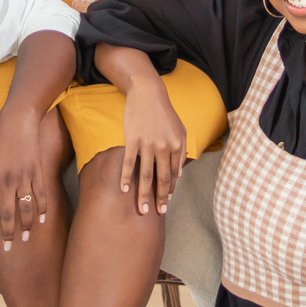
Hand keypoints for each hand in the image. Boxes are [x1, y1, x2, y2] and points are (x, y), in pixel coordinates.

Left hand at [0, 106, 47, 251]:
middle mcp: (7, 181)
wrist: (18, 121)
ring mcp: (24, 177)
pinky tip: (42, 220)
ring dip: (26, 226)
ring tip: (26, 238)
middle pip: (7, 213)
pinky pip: (41, 195)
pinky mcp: (37, 172)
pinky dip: (42, 208)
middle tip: (9, 249)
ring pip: (26, 208)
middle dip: (7, 234)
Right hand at [118, 75, 187, 216]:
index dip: (169, 191)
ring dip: (143, 195)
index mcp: (176, 146)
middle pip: (161, 179)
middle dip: (159, 199)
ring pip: (146, 175)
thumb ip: (181, 152)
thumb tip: (178, 174)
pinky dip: (126, 177)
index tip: (165, 203)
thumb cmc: (165, 113)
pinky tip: (124, 189)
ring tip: (141, 210)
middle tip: (157, 213)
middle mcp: (163, 147)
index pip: (173, 174)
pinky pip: (129, 163)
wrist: (148, 93)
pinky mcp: (132, 139)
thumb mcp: (180, 130)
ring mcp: (147, 144)